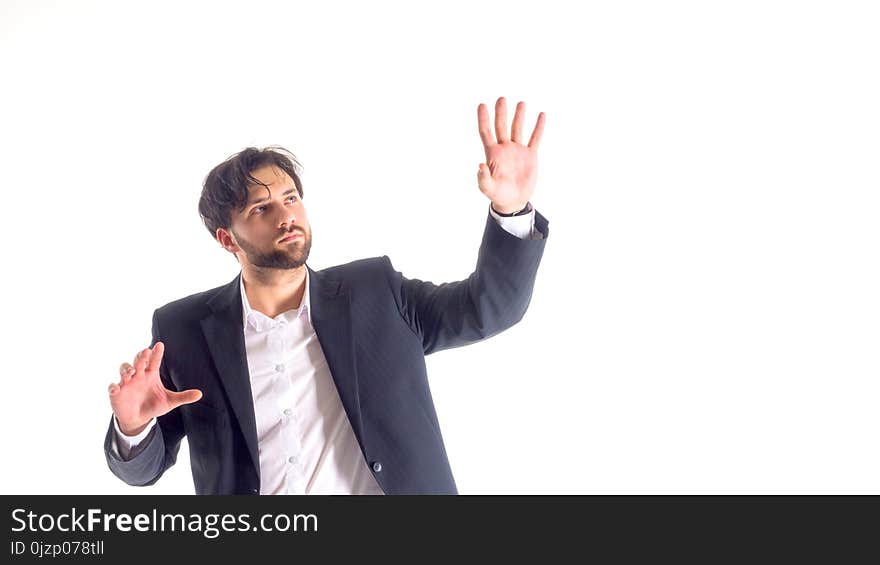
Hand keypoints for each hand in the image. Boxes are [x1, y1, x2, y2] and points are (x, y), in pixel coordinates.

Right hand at [108, 342, 201, 435]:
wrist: (139, 419)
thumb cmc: (154, 406)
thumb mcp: (170, 402)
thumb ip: (183, 397)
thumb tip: (200, 394)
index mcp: (151, 374)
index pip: (154, 361)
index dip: (156, 353)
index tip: (160, 345)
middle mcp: (138, 375)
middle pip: (138, 362)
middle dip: (140, 357)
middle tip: (145, 352)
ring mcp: (126, 383)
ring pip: (124, 370)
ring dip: (126, 369)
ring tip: (132, 371)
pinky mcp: (117, 393)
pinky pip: (113, 387)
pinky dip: (113, 387)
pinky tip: (116, 388)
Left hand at [477, 96, 545, 213]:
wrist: (514, 201)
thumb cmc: (498, 195)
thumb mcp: (488, 188)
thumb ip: (483, 178)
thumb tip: (480, 165)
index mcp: (492, 154)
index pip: (486, 132)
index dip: (483, 119)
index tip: (482, 105)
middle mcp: (504, 148)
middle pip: (502, 126)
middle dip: (501, 113)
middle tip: (501, 98)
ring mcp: (518, 150)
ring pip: (518, 129)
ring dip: (519, 116)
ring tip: (521, 103)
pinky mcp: (530, 155)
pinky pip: (535, 138)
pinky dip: (538, 127)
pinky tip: (541, 115)